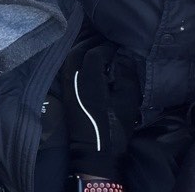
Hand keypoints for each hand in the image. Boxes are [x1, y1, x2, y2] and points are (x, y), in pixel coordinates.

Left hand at [62, 39, 137, 180]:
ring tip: (97, 44)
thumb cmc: (115, 127)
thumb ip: (126, 73)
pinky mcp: (65, 91)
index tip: (120, 46)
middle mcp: (74, 78)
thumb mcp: (128, 99)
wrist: (95, 153)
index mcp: (89, 78)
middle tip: (109, 40)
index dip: (108, 46)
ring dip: (83, 47)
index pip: (96, 51)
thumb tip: (123, 56)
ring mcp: (67, 85)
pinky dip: (76, 57)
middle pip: (79, 49)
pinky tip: (86, 58)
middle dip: (94, 41)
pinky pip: (67, 66)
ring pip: (70, 56)